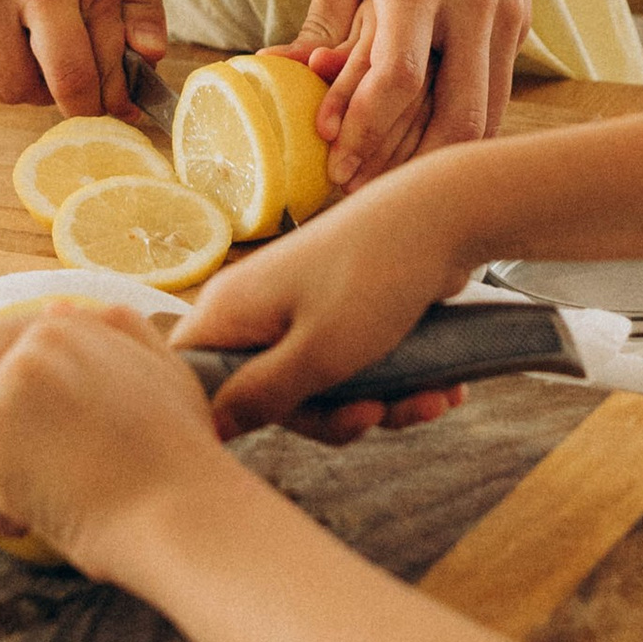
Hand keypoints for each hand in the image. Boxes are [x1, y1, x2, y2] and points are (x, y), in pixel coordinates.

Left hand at [0, 301, 222, 568]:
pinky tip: (29, 524)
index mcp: (68, 327)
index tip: (12, 429)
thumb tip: (55, 310)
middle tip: (9, 470)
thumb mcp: (164, 371)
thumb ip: (115, 332)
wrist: (184, 513)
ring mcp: (6, 392)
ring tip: (38, 502)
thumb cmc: (181, 458)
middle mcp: (32, 345)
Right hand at [174, 168, 468, 434]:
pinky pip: (353, 367)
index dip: (226, 418)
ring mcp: (299, 309)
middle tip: (377, 415)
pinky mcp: (339, 311)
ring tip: (432, 400)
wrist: (445, 214)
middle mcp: (256, 309)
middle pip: (272, 397)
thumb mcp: (317, 355)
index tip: (286, 426)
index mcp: (230, 311)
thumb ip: (260, 397)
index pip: (197, 381)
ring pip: (324, 387)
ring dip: (381, 404)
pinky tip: (440, 390)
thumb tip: (210, 427)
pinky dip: (395, 383)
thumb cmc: (373, 280)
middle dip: (337, 417)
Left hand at [291, 0, 534, 186]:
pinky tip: (426, 142)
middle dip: (409, 168)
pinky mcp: (521, 21)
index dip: (367, 129)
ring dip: (440, 158)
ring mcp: (505, 15)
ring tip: (392, 181)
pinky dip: (464, 126)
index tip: (334, 157)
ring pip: (486, 117)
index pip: (400, 77)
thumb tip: (284, 71)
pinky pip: (497, 92)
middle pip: (456, 117)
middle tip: (363, 192)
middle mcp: (470, 2)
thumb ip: (325, 15)